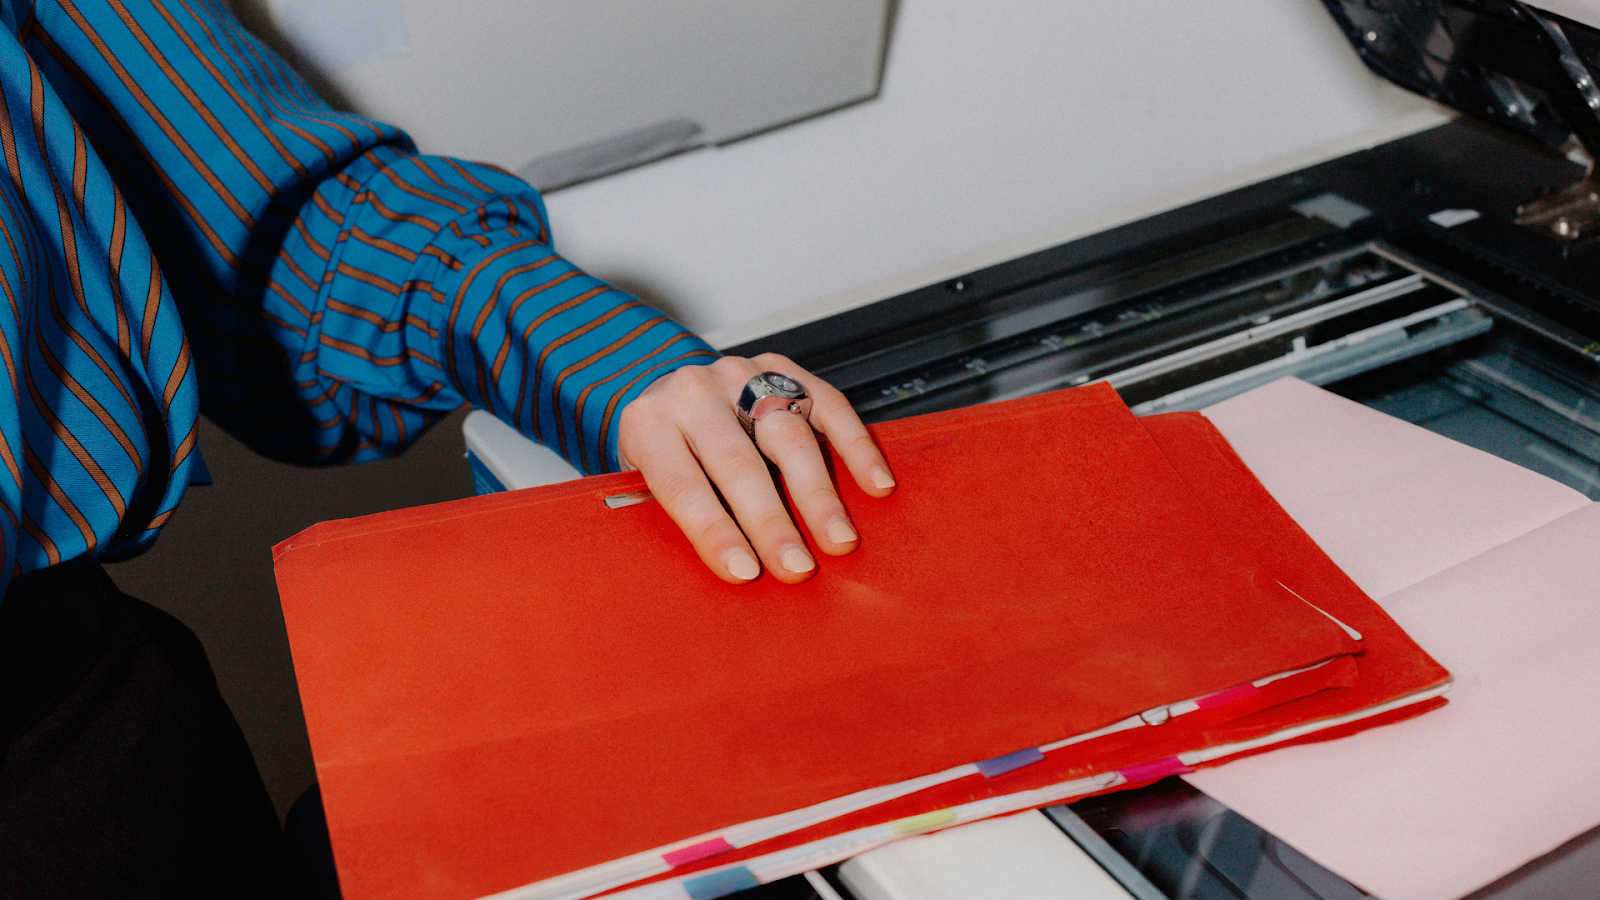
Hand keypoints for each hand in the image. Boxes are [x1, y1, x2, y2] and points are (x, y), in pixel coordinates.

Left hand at [616, 354, 895, 583]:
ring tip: (838, 538)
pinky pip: (828, 406)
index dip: (714, 531)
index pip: (681, 483)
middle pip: (737, 461)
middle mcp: (693, 392)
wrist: (667, 395)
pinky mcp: (782, 370)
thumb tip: (727, 570)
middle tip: (797, 567)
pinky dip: (855, 447)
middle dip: (771, 521)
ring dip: (817, 493)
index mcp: (648, 423)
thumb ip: (672, 517)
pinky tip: (874, 483)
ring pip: (787, 434)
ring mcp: (740, 376)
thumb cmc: (662, 453)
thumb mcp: (643, 484)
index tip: (744, 572)